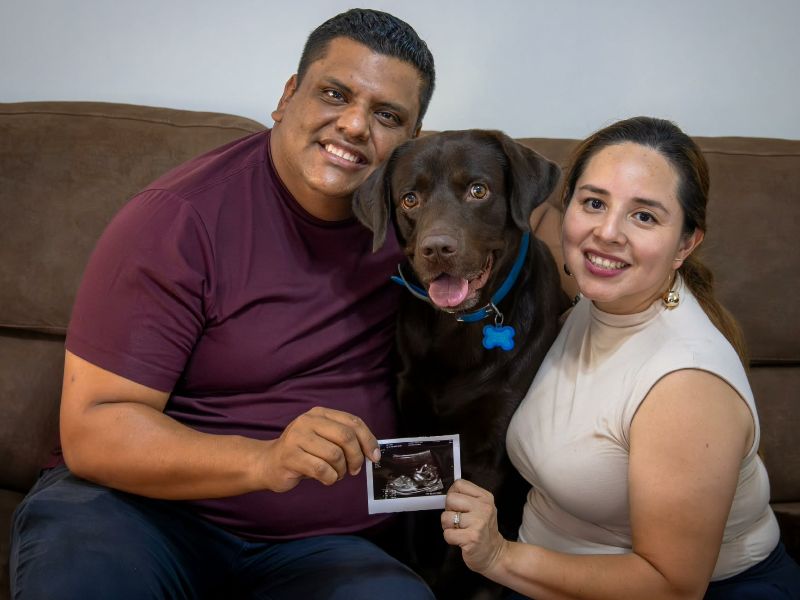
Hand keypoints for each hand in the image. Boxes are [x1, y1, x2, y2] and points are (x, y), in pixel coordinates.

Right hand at [260, 406, 380, 492]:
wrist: (268, 463)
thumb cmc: (303, 453)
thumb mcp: (324, 439)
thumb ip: (344, 439)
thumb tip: (373, 452)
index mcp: (320, 413)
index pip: (353, 422)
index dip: (368, 440)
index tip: (374, 457)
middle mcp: (308, 421)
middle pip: (346, 437)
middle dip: (356, 457)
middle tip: (354, 469)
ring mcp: (297, 437)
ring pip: (335, 455)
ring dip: (341, 471)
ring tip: (336, 474)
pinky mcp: (290, 456)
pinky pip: (322, 469)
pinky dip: (330, 478)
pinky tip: (326, 479)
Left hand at [441, 479, 508, 574]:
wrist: (495, 554)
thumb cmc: (484, 530)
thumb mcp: (481, 508)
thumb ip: (467, 498)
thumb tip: (447, 493)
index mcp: (485, 497)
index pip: (459, 484)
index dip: (453, 495)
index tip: (458, 506)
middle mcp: (484, 508)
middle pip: (450, 499)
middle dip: (449, 511)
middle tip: (459, 520)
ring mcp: (478, 523)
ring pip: (446, 517)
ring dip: (448, 526)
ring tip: (460, 530)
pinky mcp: (471, 538)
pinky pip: (447, 534)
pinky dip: (450, 538)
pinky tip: (460, 540)